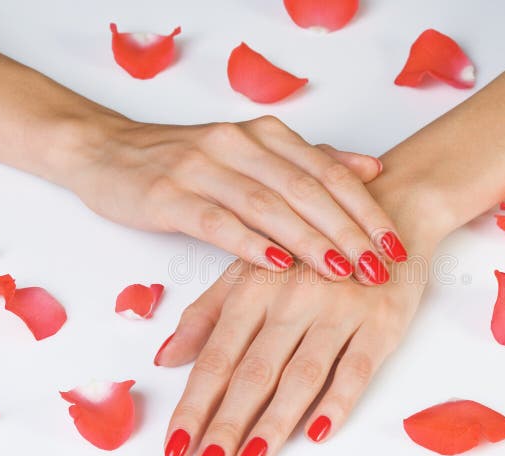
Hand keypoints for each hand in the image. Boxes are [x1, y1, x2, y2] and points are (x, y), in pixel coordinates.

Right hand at [70, 115, 406, 283]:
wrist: (108, 151)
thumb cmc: (188, 161)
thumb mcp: (253, 154)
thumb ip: (310, 160)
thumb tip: (371, 170)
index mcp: (266, 135)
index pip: (328, 172)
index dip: (366, 208)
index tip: (396, 243)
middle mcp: (239, 144)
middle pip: (306, 189)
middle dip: (348, 230)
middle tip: (381, 266)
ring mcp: (202, 167)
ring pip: (268, 205)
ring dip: (309, 240)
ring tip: (343, 271)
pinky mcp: (169, 194)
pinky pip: (217, 221)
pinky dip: (250, 243)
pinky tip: (277, 266)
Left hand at [156, 258, 426, 455]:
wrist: (389, 211)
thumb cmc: (311, 246)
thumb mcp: (252, 267)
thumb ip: (207, 312)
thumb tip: (166, 357)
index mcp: (255, 287)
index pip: (218, 355)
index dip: (195, 402)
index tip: (176, 443)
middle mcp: (293, 298)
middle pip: (254, 370)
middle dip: (228, 423)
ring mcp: (339, 310)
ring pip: (302, 373)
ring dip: (275, 421)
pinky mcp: (382, 321)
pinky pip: (358, 366)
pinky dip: (339, 400)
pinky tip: (318, 432)